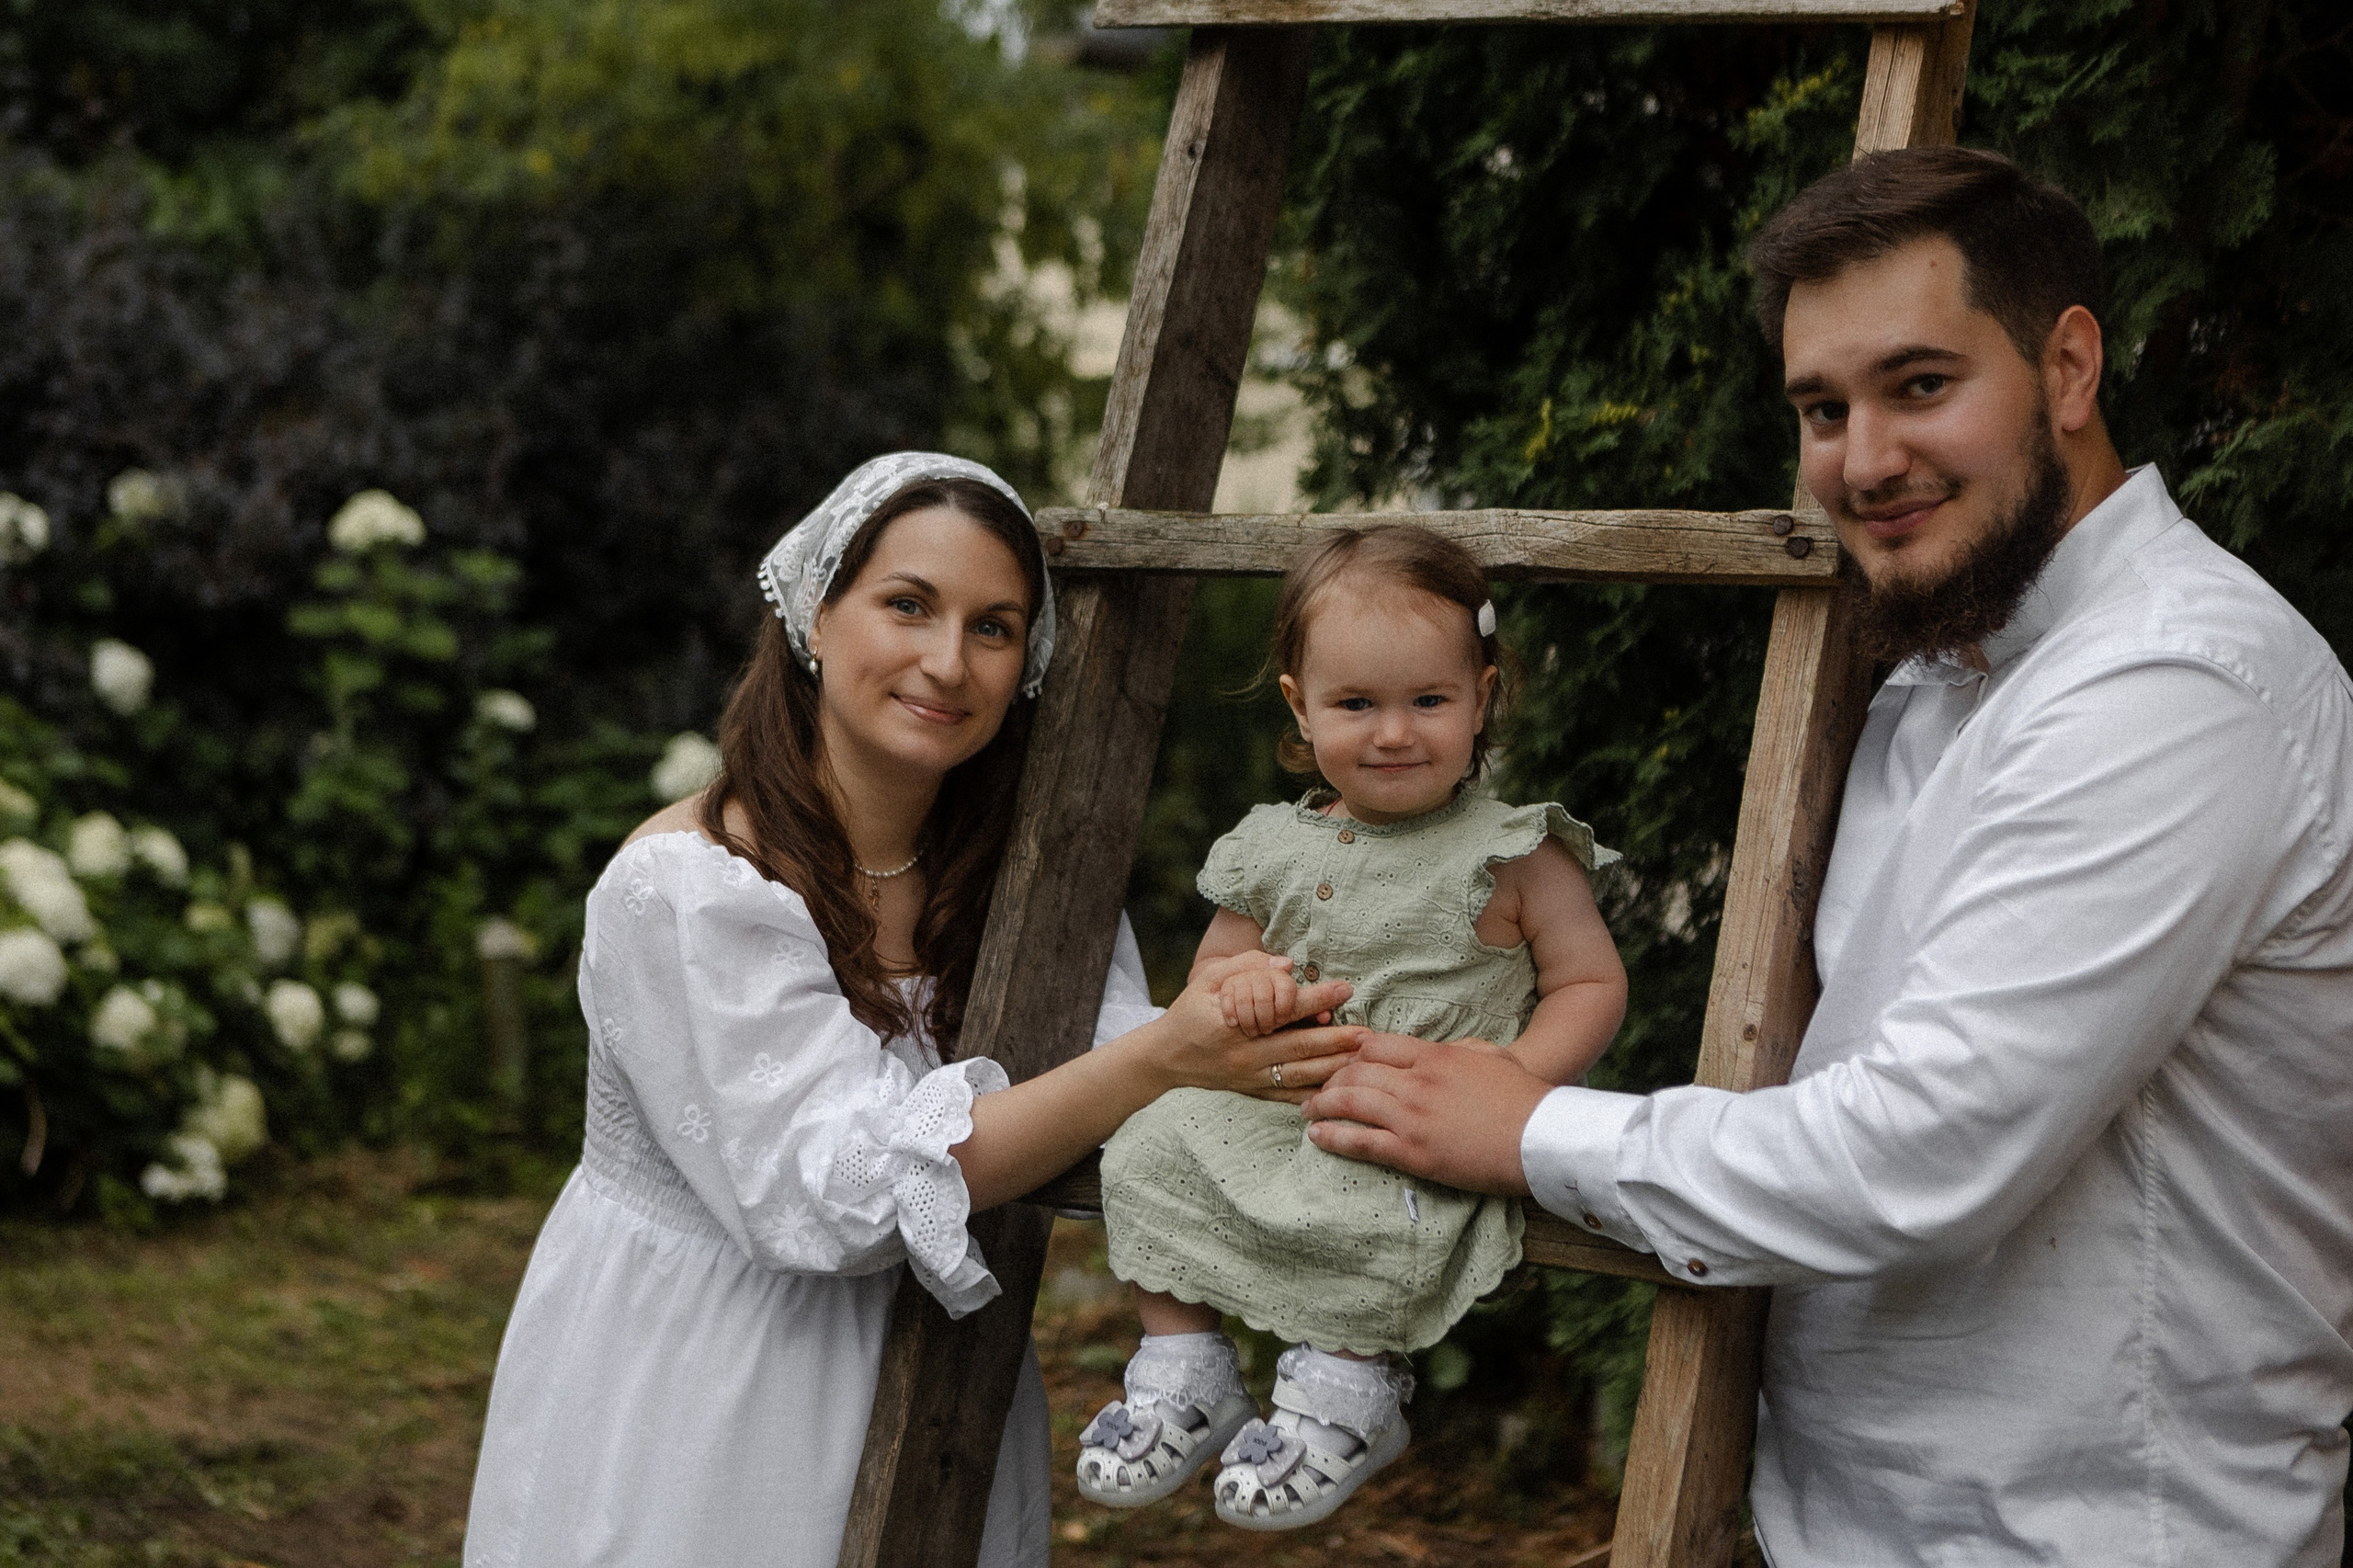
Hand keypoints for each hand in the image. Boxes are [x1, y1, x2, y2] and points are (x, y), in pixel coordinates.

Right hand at [1153, 951, 1360, 1102]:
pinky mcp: (1254, 1092)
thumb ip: (1245, 967)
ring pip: (1300, 1075)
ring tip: (1364, 1059)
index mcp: (1233, 1024)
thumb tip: (1286, 965)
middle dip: (1336, 1039)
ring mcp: (1250, 1078)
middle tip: (1368, 1033)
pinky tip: (1342, 1086)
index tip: (1344, 989)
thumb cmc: (1189, 1013)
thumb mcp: (1208, 981)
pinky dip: (1317, 1093)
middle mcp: (1244, 1054)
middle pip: (1299, 1047)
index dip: (1315, 999)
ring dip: (1334, 1067)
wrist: (1165, 1059)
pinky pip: (1291, 1096)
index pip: (1282, 1009)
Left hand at [1300, 1032, 1548, 1194]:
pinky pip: (1360, 1141)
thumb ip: (1462, 1051)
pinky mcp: (1413, 1153)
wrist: (1543, 1138)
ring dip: (1321, 1104)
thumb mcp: (1494, 1058)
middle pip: (1355, 1072)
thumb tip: (1447, 1050)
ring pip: (1350, 1102)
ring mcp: (1412, 1117)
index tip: (1343, 1062)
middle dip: (1330, 1079)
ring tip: (1307, 1109)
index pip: (1376, 1046)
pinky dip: (1332, 1136)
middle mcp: (1416, 1082)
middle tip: (1318, 1088)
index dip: (1353, 1053)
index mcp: (1435, 1057)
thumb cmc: (1526, 1100)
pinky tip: (1316, 1135)